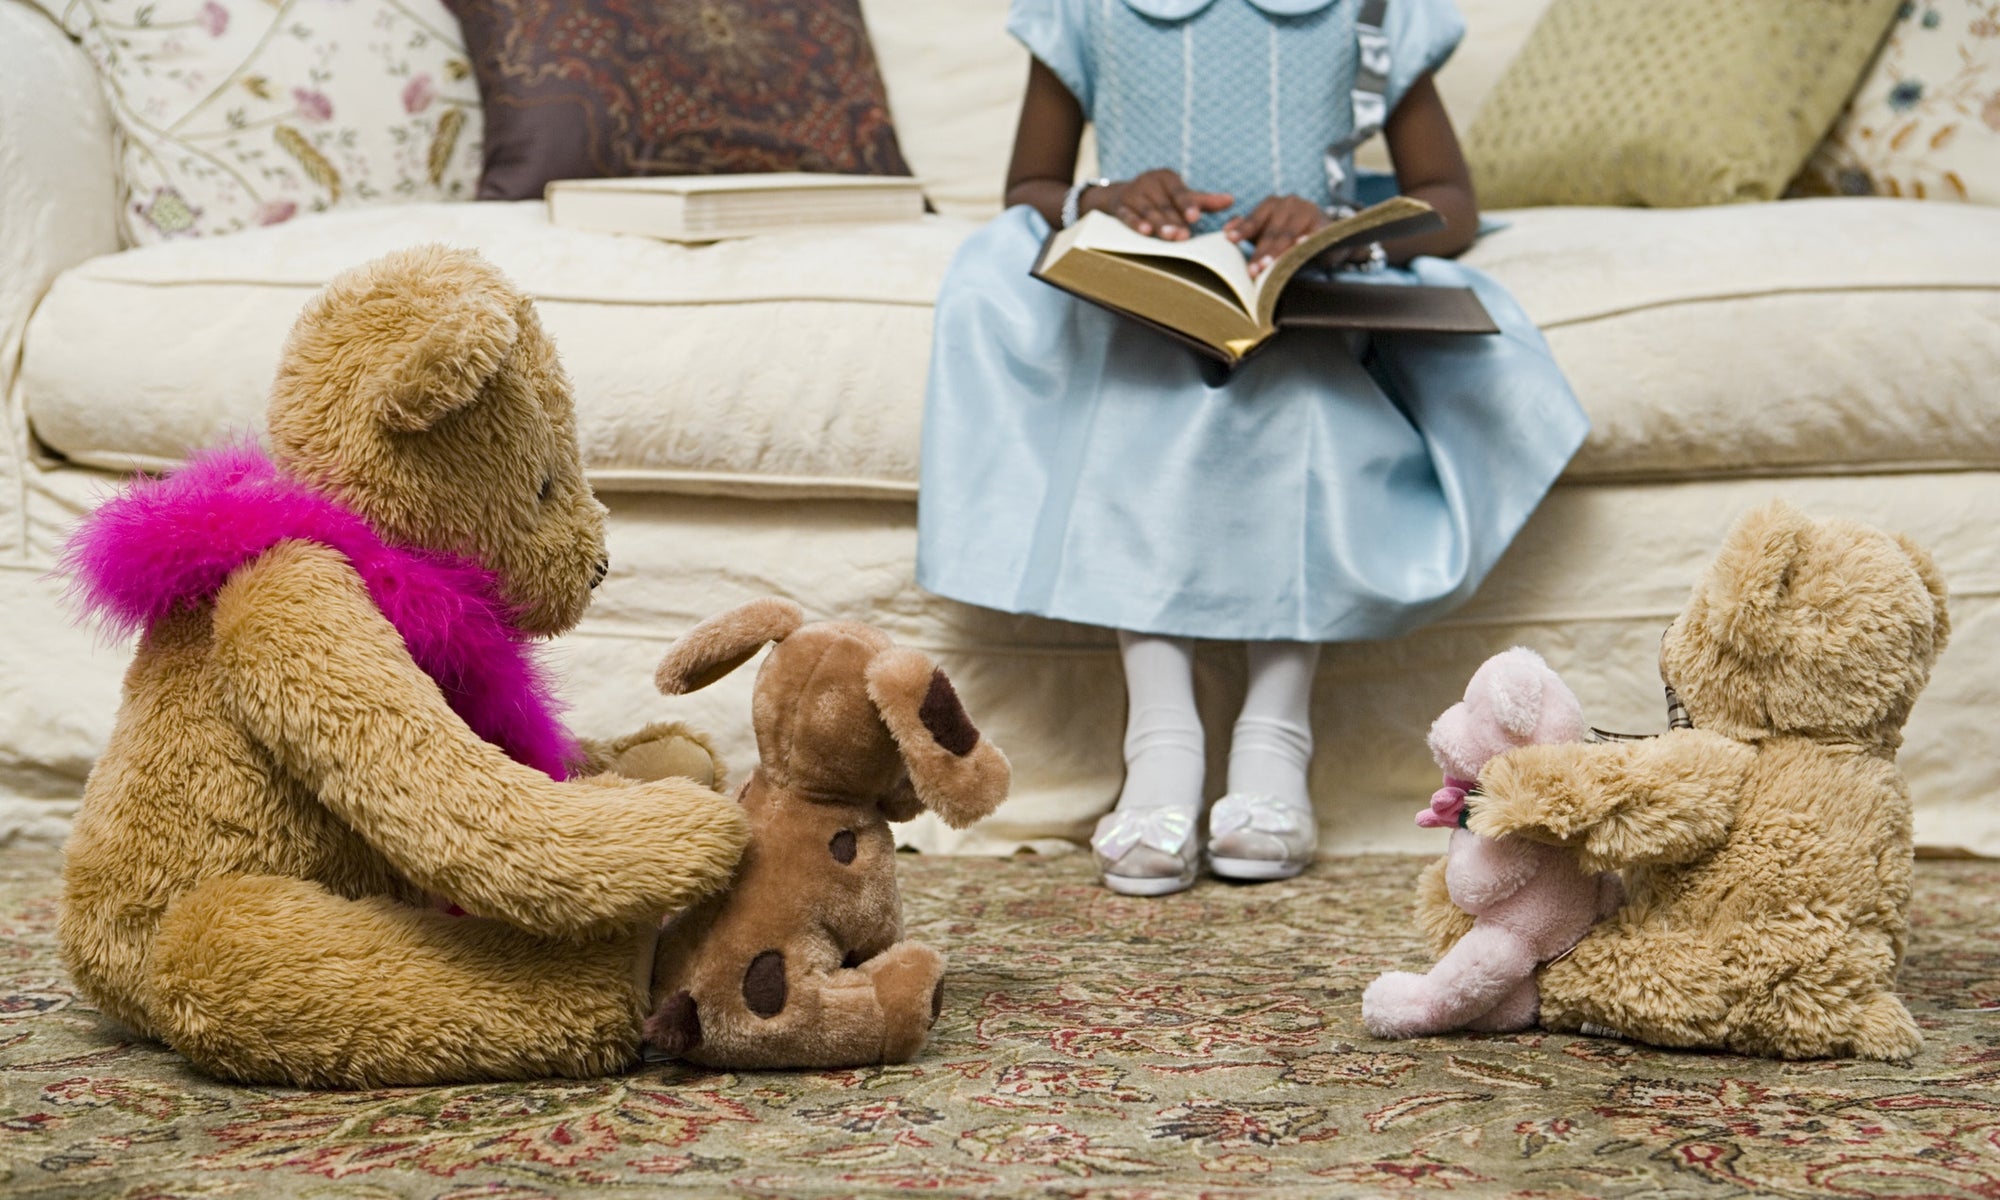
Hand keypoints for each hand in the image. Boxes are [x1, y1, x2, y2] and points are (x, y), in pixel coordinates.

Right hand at [1087, 169, 1231, 239]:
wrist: (1120, 196)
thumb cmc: (1159, 197)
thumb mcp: (1179, 196)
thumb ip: (1203, 201)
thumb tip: (1231, 200)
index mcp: (1166, 177)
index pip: (1179, 192)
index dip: (1187, 204)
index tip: (1195, 217)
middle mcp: (1149, 181)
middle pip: (1164, 205)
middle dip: (1174, 221)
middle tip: (1185, 236)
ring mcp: (1133, 193)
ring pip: (1148, 211)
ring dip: (1159, 225)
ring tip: (1170, 237)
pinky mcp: (1119, 206)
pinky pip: (1127, 216)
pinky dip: (1135, 223)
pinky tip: (1145, 231)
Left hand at [1225, 195, 1329, 277]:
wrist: (1324, 233)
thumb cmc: (1287, 233)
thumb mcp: (1266, 230)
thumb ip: (1248, 228)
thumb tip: (1226, 230)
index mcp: (1272, 204)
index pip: (1255, 219)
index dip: (1243, 230)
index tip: (1229, 239)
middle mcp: (1290, 203)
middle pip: (1272, 230)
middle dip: (1261, 251)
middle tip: (1252, 270)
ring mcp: (1308, 211)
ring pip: (1289, 234)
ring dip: (1278, 252)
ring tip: (1268, 267)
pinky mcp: (1324, 223)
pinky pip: (1313, 235)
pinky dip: (1306, 241)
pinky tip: (1300, 247)